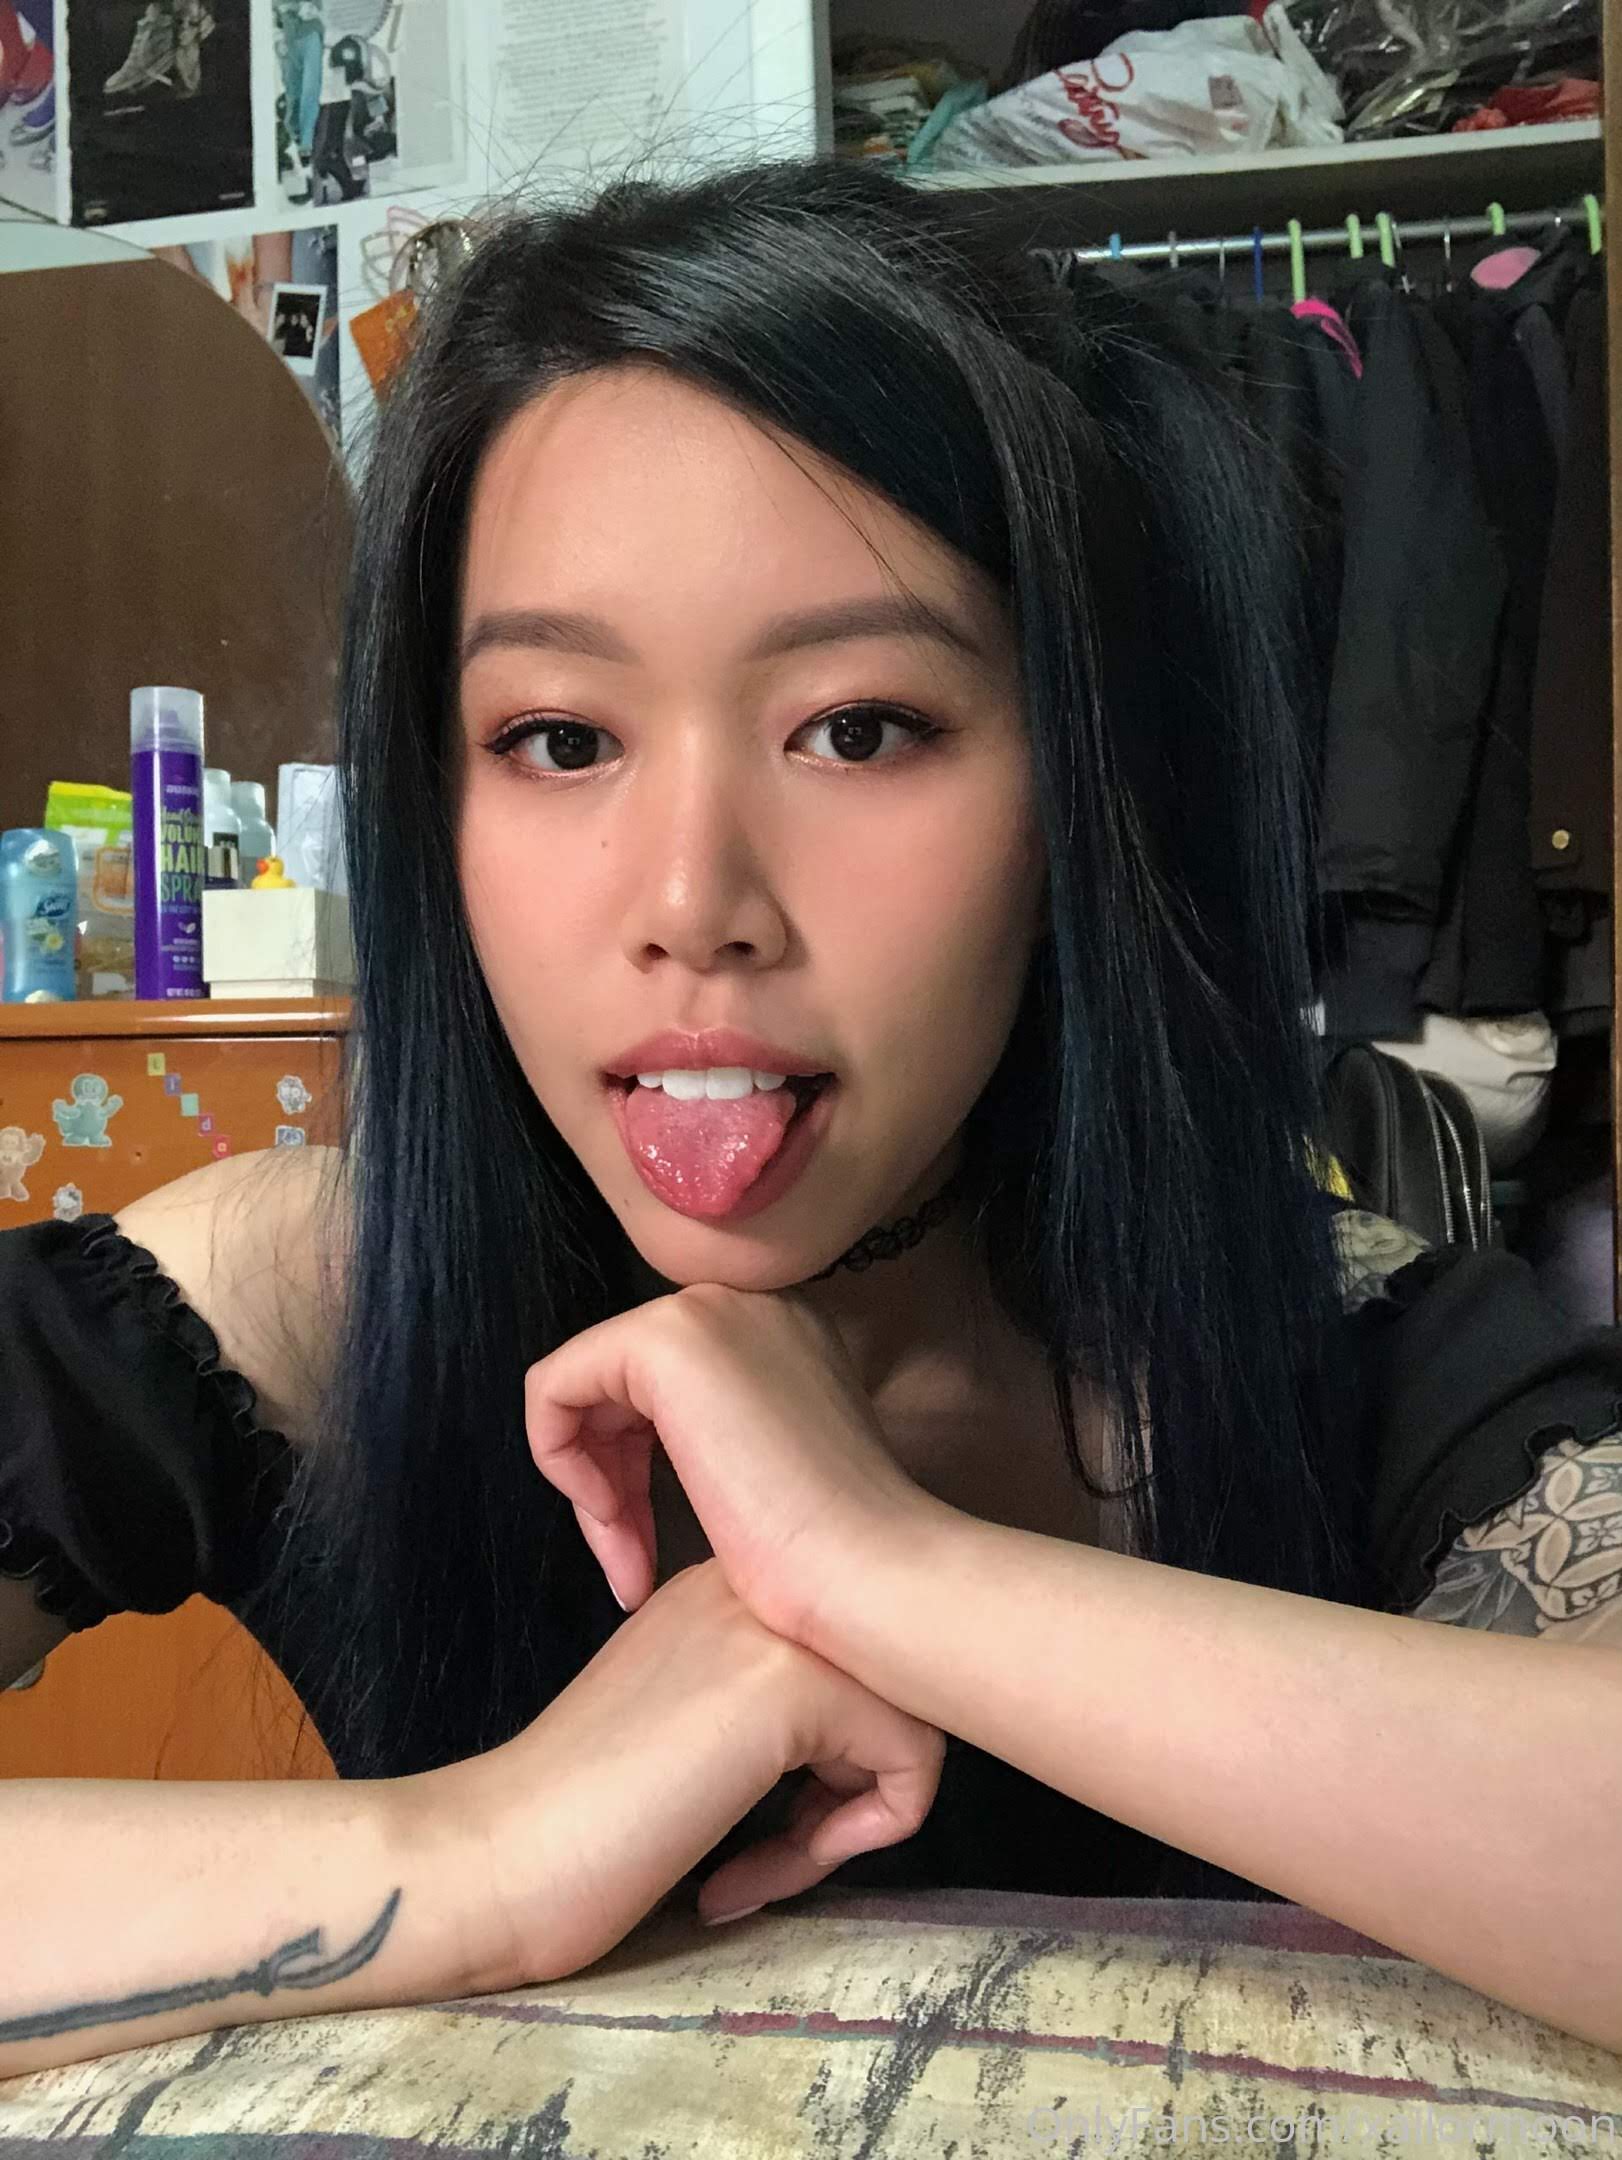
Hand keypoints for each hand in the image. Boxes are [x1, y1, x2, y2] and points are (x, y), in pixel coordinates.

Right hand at [423, 1560, 944, 1984]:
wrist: (496, 1853)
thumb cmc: (570, 1820)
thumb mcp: (682, 1728)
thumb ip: (759, 1709)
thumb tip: (864, 1745)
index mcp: (720, 1590)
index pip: (851, 1655)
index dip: (831, 1758)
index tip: (757, 1825)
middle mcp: (753, 1586)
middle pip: (895, 1678)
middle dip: (857, 1782)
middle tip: (774, 1852)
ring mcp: (775, 1624)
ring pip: (915, 1715)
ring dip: (851, 1817)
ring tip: (759, 1866)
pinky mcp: (794, 1684)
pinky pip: (908, 1768)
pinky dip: (844, 1846)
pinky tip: (742, 1876)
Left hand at [524, 1283, 936, 1649]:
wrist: (867, 1568)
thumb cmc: (832, 1552)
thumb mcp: (772, 1469)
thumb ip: (724, 1436)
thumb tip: (668, 1449)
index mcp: (780, 1328)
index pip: (665, 1385)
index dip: (642, 1471)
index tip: (656, 1549)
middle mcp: (745, 1302)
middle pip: (620, 1385)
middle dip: (612, 1482)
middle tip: (633, 1565)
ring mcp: (708, 1313)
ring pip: (584, 1388)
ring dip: (592, 1487)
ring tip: (627, 1566)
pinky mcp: (665, 1341)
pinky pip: (553, 1387)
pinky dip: (560, 1459)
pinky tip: (611, 1519)